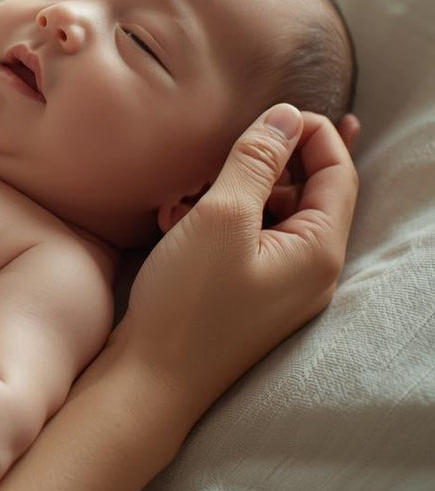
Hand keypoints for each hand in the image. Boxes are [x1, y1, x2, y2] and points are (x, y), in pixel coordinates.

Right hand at [111, 104, 358, 422]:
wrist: (151, 380)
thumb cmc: (188, 303)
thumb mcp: (221, 218)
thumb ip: (257, 161)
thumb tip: (287, 115)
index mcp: (320, 250)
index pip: (338, 172)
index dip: (311, 132)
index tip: (270, 110)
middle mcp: (311, 268)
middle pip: (305, 190)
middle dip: (261, 164)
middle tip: (217, 155)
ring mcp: (280, 283)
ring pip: (270, 211)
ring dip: (231, 191)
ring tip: (184, 194)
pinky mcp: (249, 291)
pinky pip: (247, 237)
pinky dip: (217, 218)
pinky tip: (176, 217)